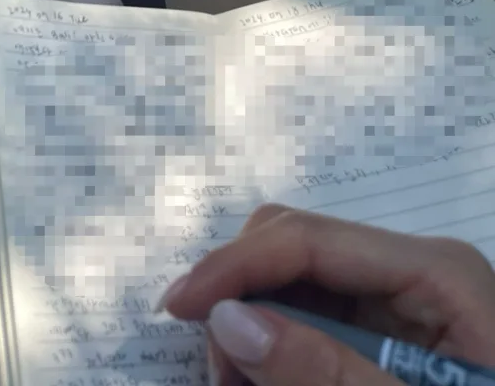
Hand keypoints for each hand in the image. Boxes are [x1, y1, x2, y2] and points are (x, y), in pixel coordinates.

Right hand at [158, 204, 494, 385]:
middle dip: (240, 298)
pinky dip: (276, 349)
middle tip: (219, 376)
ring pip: (290, 284)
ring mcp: (399, 299)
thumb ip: (325, 371)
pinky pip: (309, 319)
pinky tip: (264, 379)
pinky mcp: (386, 332)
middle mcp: (411, 268)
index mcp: (434, 270)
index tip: (175, 307)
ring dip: (251, 329)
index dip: (234, 266)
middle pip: (292, 248)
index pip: (308, 238)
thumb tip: (230, 318)